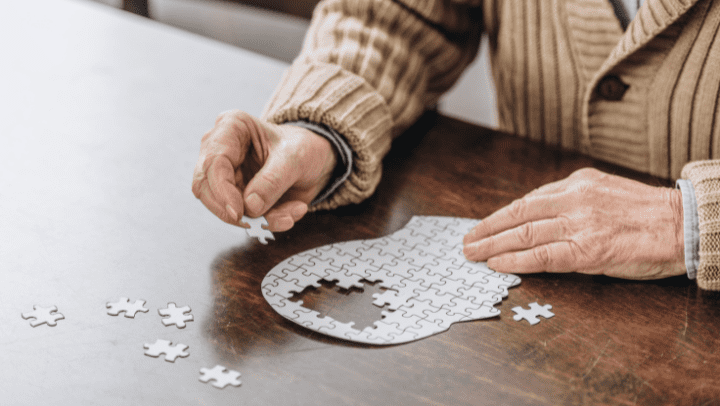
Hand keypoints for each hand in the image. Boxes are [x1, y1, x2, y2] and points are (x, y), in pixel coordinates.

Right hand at [192, 110, 336, 231]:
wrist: (315, 159)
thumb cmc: (303, 147)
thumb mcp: (295, 158)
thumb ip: (273, 180)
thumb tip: (250, 205)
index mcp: (231, 127)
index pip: (213, 162)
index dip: (222, 191)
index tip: (239, 212)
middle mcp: (221, 150)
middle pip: (205, 187)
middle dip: (230, 210)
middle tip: (254, 223)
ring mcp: (226, 175)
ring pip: (222, 207)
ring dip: (256, 219)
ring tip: (288, 215)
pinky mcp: (236, 195)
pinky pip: (243, 217)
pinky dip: (266, 222)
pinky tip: (290, 214)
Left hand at [463, 168, 685, 279]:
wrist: (683, 224)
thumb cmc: (646, 212)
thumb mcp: (604, 191)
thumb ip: (572, 200)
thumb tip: (538, 216)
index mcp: (577, 183)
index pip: (527, 200)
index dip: (500, 215)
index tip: (483, 225)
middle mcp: (573, 199)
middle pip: (517, 215)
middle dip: (487, 229)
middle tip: (467, 241)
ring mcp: (579, 224)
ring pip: (523, 234)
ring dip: (492, 245)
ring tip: (473, 253)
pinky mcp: (587, 250)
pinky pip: (542, 256)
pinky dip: (515, 260)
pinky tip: (497, 264)